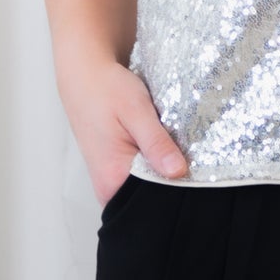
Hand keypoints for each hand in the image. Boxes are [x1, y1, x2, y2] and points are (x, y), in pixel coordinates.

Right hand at [58, 54, 187, 202]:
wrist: (85, 76)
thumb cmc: (106, 90)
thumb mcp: (136, 111)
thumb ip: (156, 143)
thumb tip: (178, 171)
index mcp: (111, 180)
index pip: (153, 203)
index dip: (177, 188)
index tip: (194, 170)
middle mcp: (108, 188)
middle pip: (151, 199)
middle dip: (172, 180)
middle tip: (186, 153)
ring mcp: (110, 181)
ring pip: (148, 186)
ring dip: (164, 169)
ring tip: (172, 146)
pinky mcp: (115, 171)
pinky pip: (142, 176)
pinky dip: (155, 163)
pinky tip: (162, 146)